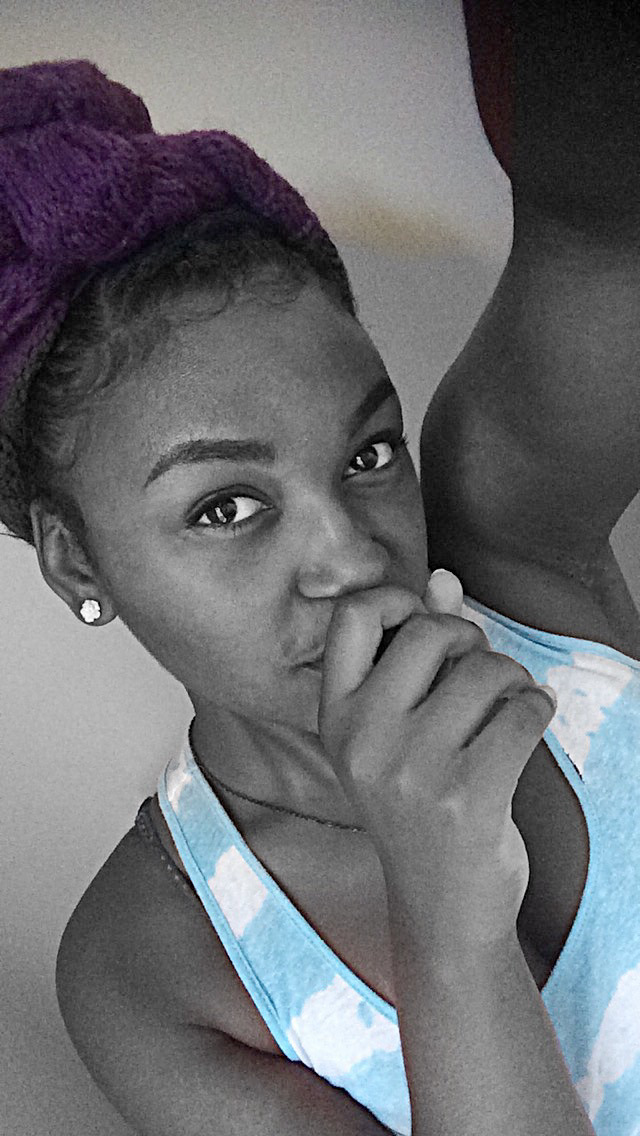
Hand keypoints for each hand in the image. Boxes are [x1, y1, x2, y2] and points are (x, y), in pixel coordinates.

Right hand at [318, 585, 555, 948]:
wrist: (442, 907)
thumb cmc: (420, 807)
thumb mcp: (398, 732)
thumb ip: (417, 653)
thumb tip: (442, 578)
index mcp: (337, 719)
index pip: (354, 617)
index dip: (399, 600)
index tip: (428, 621)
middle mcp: (364, 740)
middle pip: (431, 632)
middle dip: (472, 641)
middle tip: (482, 670)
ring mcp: (413, 770)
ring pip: (487, 670)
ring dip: (513, 679)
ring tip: (509, 705)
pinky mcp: (467, 796)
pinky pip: (523, 711)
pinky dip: (538, 708)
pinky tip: (530, 722)